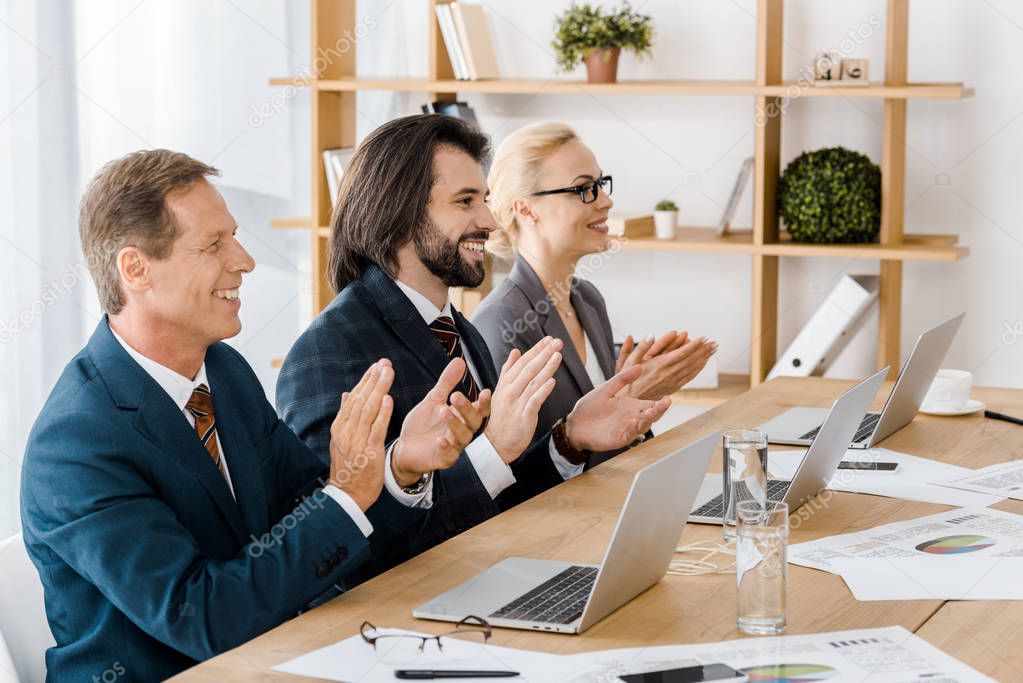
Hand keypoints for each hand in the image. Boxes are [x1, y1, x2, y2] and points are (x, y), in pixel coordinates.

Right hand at [327, 360, 393, 510]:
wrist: (347, 495)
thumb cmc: (348, 467)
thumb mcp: (342, 440)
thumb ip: (346, 416)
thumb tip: (347, 394)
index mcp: (340, 427)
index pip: (354, 398)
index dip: (365, 381)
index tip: (375, 366)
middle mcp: (346, 432)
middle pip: (361, 400)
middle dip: (373, 379)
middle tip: (385, 363)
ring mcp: (357, 441)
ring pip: (368, 410)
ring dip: (379, 389)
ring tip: (388, 373)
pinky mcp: (369, 452)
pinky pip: (376, 429)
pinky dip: (382, 414)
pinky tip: (388, 399)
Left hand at [391, 358, 492, 485]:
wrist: (405, 447)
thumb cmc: (422, 424)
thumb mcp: (433, 400)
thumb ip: (446, 383)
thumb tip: (460, 361)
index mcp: (462, 417)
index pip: (478, 410)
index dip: (483, 402)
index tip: (485, 391)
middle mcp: (461, 432)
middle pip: (472, 421)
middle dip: (465, 409)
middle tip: (455, 396)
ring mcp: (454, 447)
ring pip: (462, 437)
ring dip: (454, 424)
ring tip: (443, 412)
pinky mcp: (444, 459)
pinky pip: (449, 455)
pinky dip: (446, 447)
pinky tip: (440, 439)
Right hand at [485, 337, 562, 462]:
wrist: (496, 444)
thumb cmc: (502, 418)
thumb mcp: (501, 391)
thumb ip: (508, 371)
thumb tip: (515, 351)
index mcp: (505, 384)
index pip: (522, 363)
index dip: (536, 350)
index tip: (548, 340)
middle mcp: (510, 392)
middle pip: (529, 369)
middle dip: (543, 354)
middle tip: (557, 342)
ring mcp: (516, 404)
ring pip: (533, 382)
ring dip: (546, 368)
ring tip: (558, 356)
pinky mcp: (524, 417)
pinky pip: (534, 401)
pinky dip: (543, 391)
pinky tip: (552, 381)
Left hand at [565, 366, 670, 451]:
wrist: (574, 425)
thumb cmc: (589, 408)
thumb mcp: (605, 389)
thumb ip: (622, 379)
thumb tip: (639, 366)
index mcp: (630, 405)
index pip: (650, 404)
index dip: (660, 402)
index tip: (667, 397)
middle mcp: (631, 417)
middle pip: (651, 415)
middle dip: (659, 410)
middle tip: (666, 402)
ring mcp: (627, 429)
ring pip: (643, 425)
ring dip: (649, 419)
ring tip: (653, 411)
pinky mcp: (619, 439)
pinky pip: (631, 434)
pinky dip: (635, 429)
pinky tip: (637, 422)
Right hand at [617, 331, 717, 400]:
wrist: (629, 400)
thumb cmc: (628, 380)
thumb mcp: (629, 361)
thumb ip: (641, 347)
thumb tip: (650, 335)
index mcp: (659, 365)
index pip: (681, 353)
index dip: (694, 345)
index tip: (704, 338)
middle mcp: (667, 374)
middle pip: (690, 360)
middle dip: (703, 350)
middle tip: (714, 343)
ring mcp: (671, 382)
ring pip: (691, 368)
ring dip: (704, 359)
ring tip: (713, 350)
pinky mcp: (672, 387)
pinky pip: (688, 377)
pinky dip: (697, 369)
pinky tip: (703, 363)